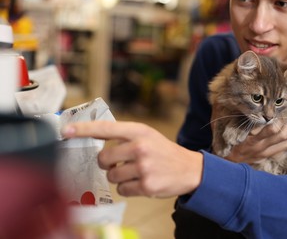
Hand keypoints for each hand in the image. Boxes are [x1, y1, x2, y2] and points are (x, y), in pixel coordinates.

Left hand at [61, 121, 202, 197]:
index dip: (83, 130)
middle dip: (107, 163)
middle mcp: (140, 147)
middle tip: (119, 162)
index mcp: (139, 131)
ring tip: (136, 172)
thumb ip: (124, 137)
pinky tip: (141, 182)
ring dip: (119, 176)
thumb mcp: (147, 135)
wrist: (190, 169)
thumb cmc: (164, 151)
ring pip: (112, 176)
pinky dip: (128, 187)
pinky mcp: (147, 186)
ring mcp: (144, 167)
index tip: (65, 132)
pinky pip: (122, 189)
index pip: (105, 128)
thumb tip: (96, 141)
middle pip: (103, 158)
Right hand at [226, 115, 286, 163]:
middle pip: (281, 135)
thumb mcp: (233, 132)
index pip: (271, 129)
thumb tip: (258, 112)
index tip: (282, 111)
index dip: (279, 120)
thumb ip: (245, 123)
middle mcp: (260, 147)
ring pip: (284, 145)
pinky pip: (281, 151)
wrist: (228, 163)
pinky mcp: (265, 157)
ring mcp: (264, 153)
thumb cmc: (229, 144)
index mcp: (252, 139)